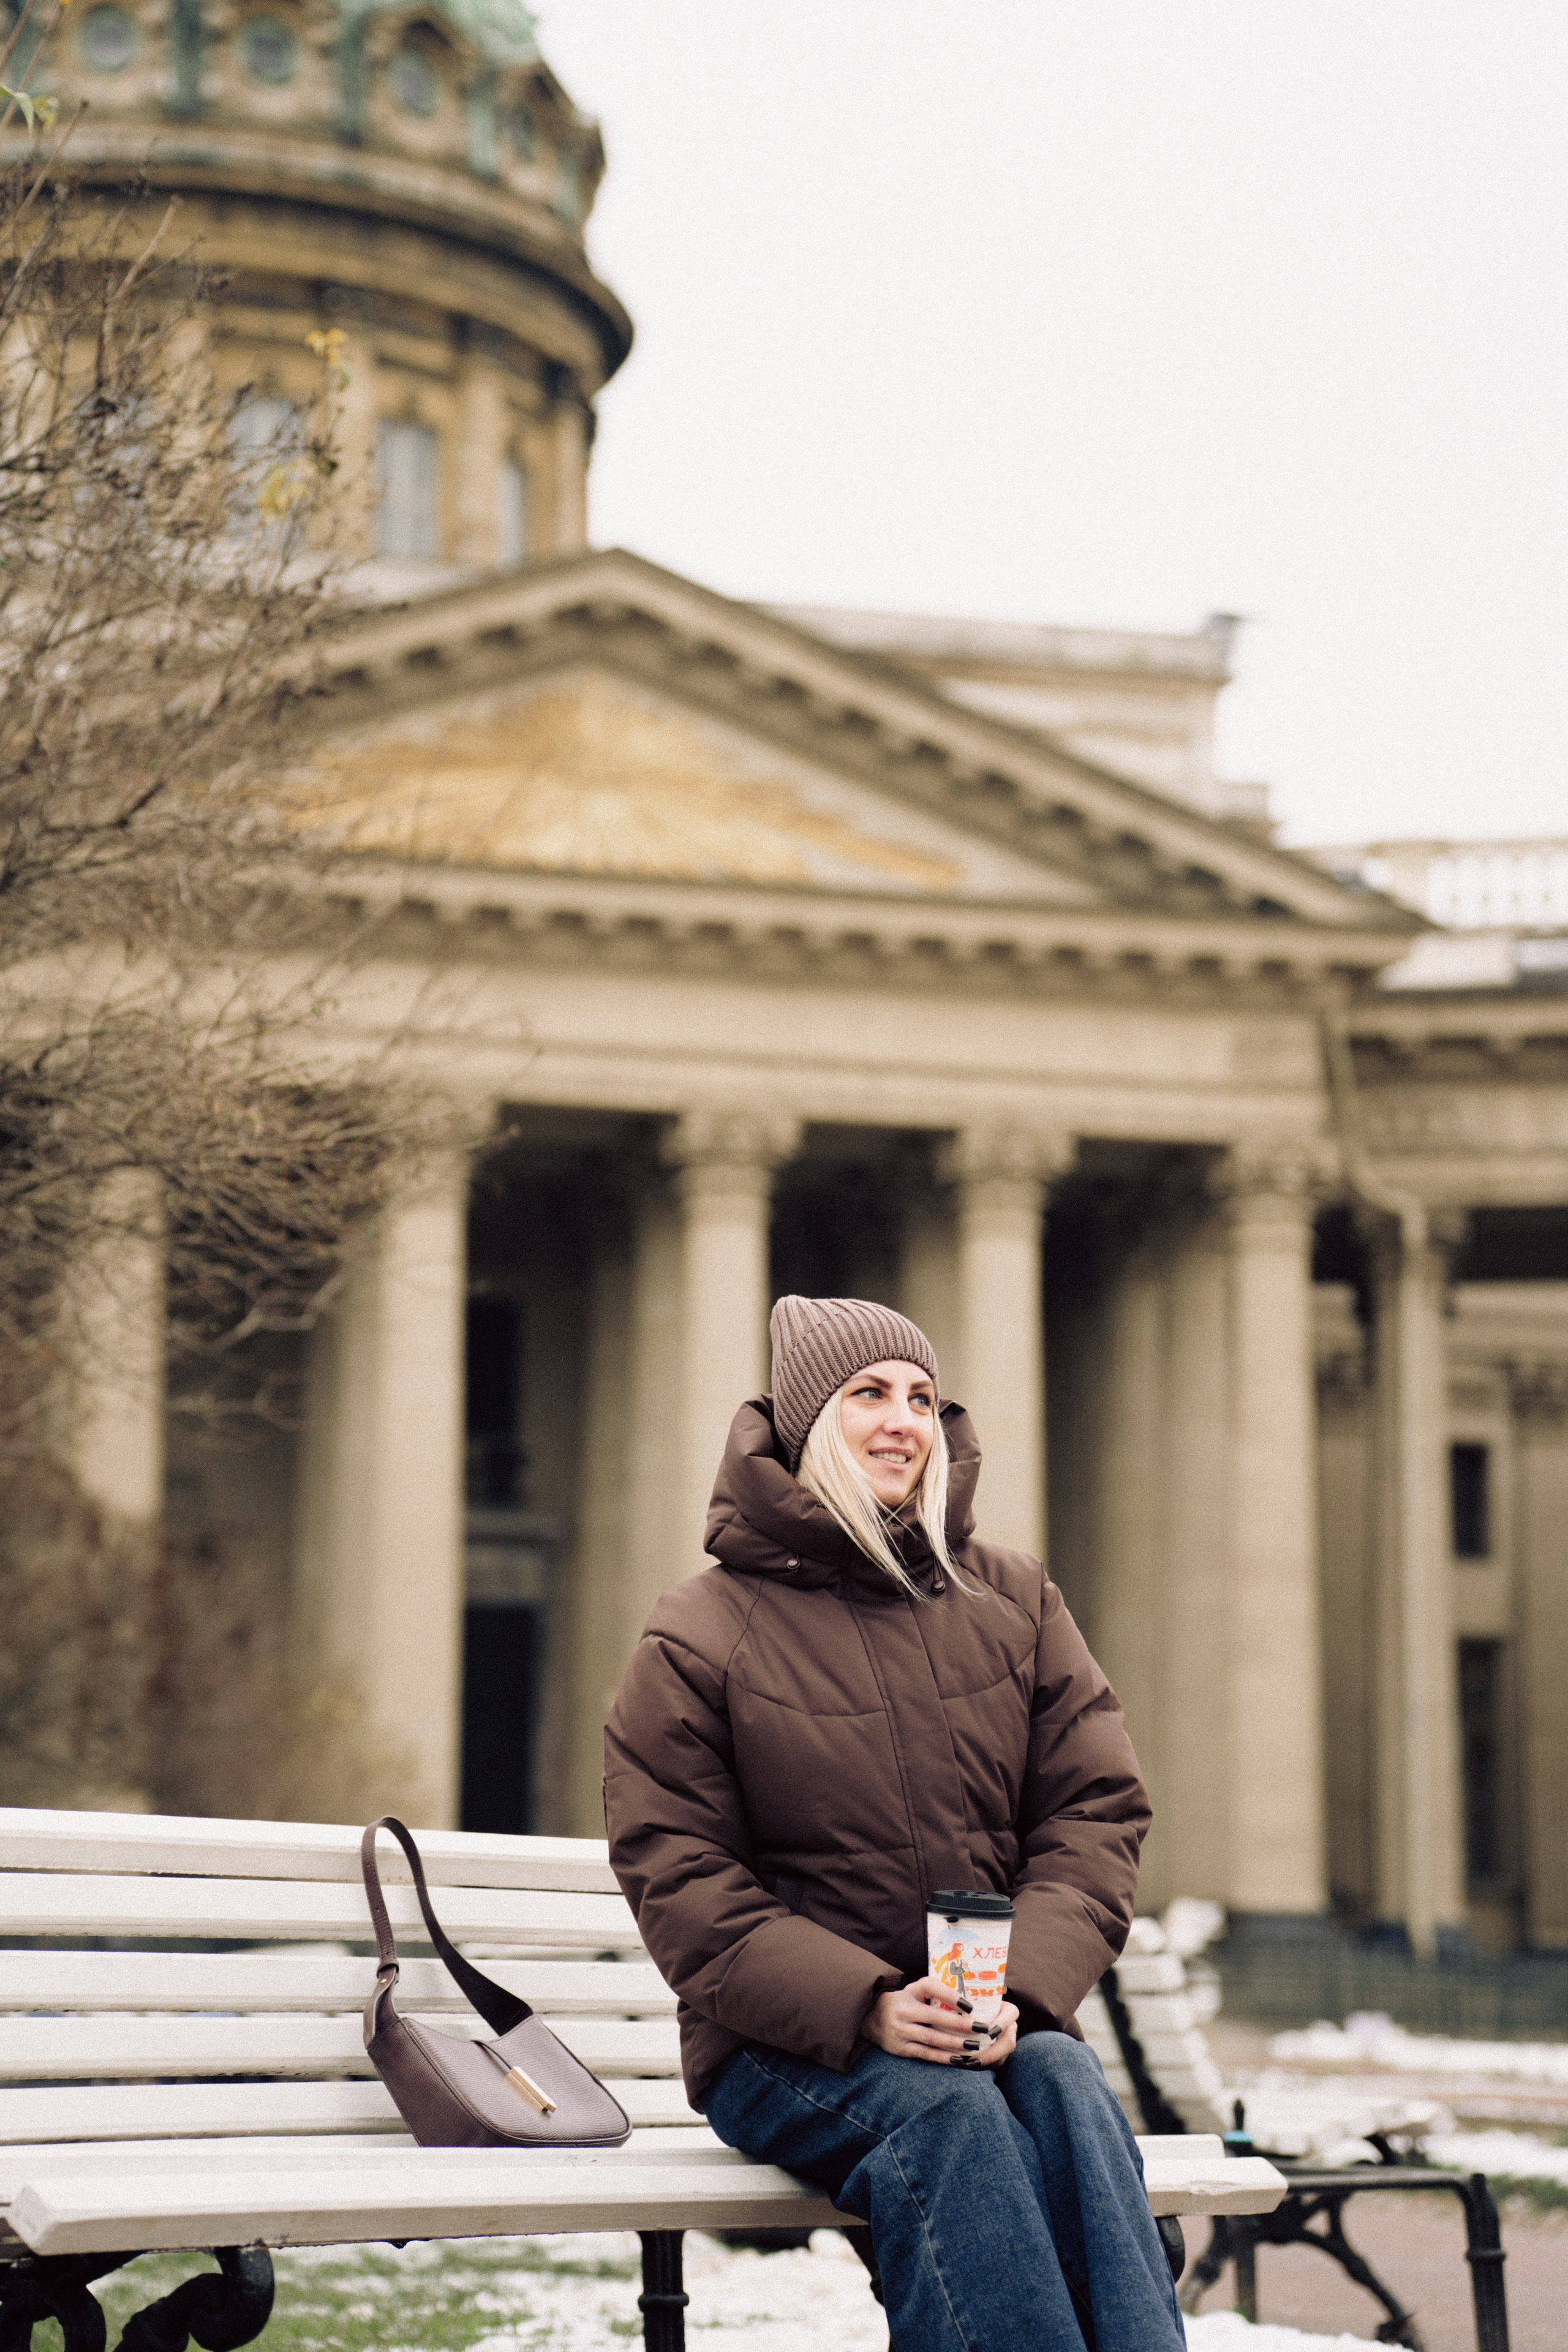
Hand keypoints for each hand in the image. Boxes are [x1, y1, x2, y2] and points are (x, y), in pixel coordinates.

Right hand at [863, 1975, 1019, 2067]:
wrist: (871, 2019)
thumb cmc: (904, 2003)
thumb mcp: (913, 1991)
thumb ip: (935, 1992)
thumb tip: (970, 1997)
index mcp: (909, 1992)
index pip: (929, 1987)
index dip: (949, 1995)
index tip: (970, 2004)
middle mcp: (903, 2010)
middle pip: (935, 2017)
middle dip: (960, 2024)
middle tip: (982, 2028)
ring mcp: (901, 2030)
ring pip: (932, 2038)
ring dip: (955, 2043)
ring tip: (975, 2046)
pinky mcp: (901, 2048)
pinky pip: (925, 2054)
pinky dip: (943, 2057)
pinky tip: (959, 2059)